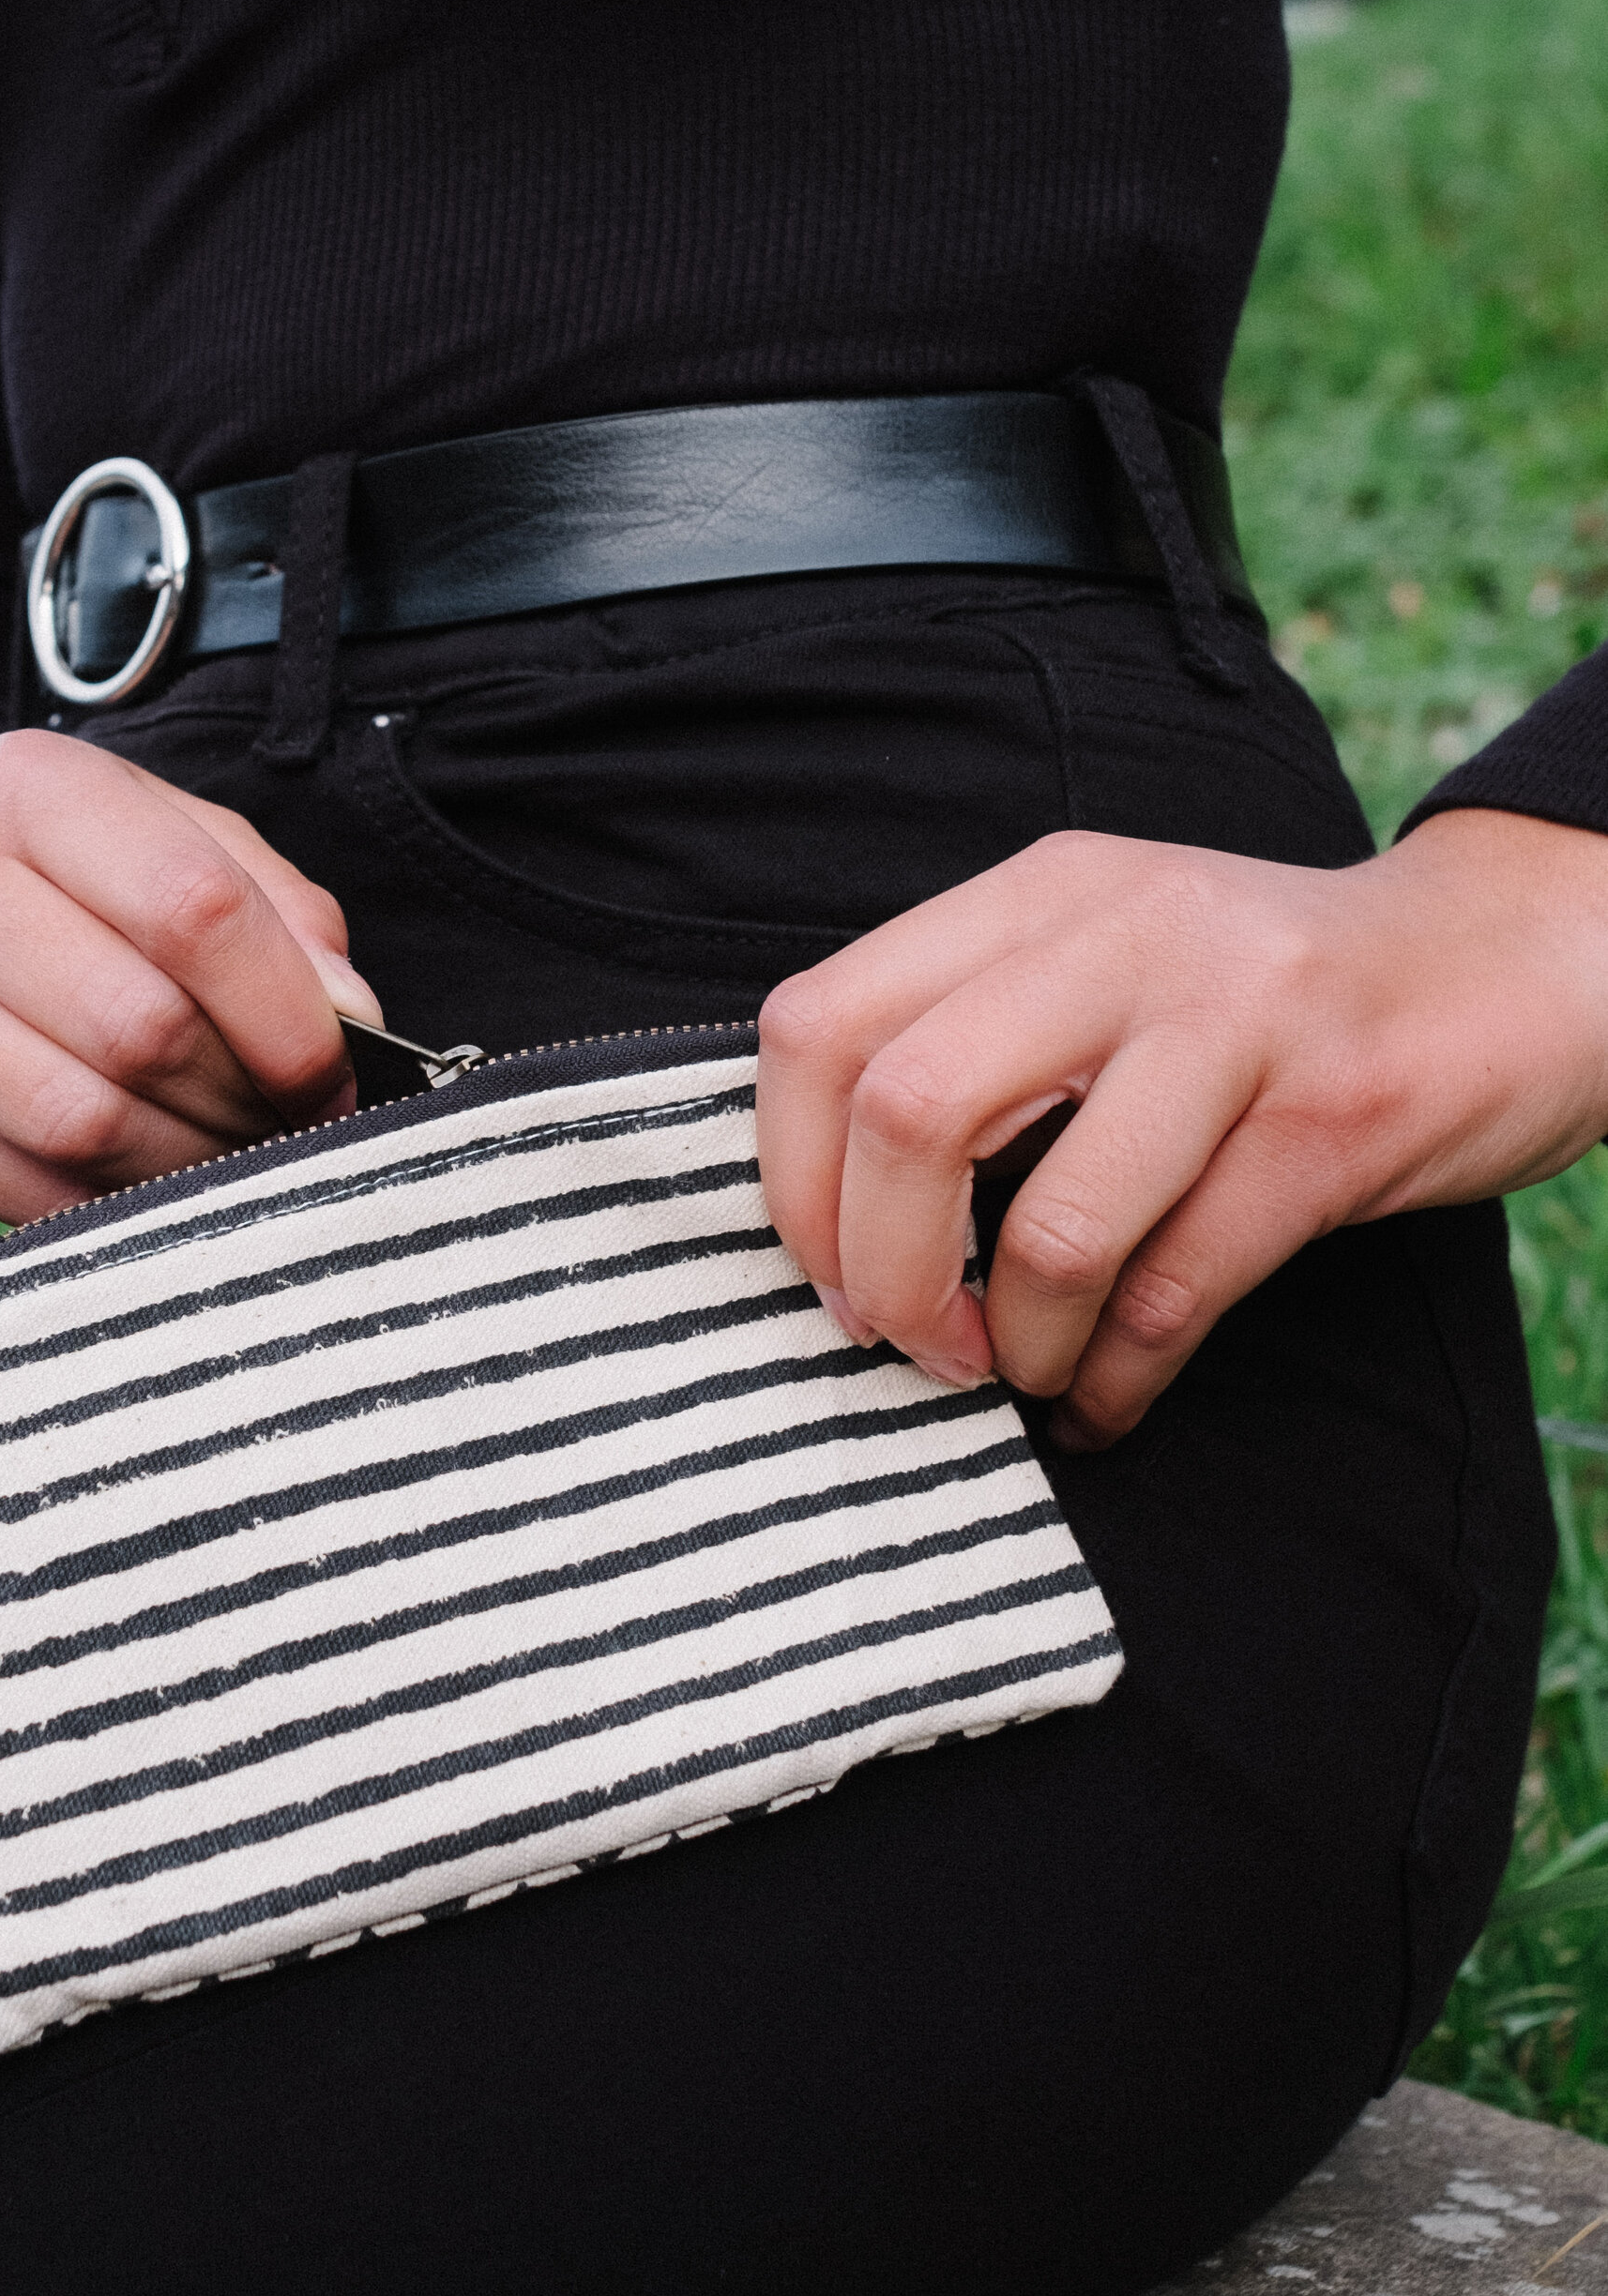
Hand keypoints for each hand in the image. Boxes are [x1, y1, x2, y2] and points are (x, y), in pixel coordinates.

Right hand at [0, 732, 376, 1217]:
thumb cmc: (70, 876)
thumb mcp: (172, 839)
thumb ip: (276, 909)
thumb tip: (347, 1016)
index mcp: (30, 787)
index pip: (193, 909)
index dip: (288, 1013)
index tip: (336, 1069)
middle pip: (140, 1030)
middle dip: (244, 1097)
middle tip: (289, 1119)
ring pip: (82, 1123)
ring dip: (188, 1161)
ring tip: (232, 1150)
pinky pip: (26, 1189)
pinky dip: (116, 1205)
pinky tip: (155, 1180)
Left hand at [756, 808, 1607, 1448]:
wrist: (1504, 963)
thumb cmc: (1265, 1003)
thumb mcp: (1103, 964)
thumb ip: (970, 1043)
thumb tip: (824, 1219)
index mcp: (1035, 896)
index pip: (820, 1027)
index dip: (792, 1180)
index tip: (826, 1276)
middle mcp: (1122, 934)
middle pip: (906, 1114)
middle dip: (884, 1272)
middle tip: (914, 1344)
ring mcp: (1235, 1020)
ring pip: (1054, 1222)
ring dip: (1019, 1341)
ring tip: (1028, 1372)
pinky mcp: (1331, 1120)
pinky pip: (1180, 1289)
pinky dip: (1120, 1376)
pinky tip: (1108, 1399)